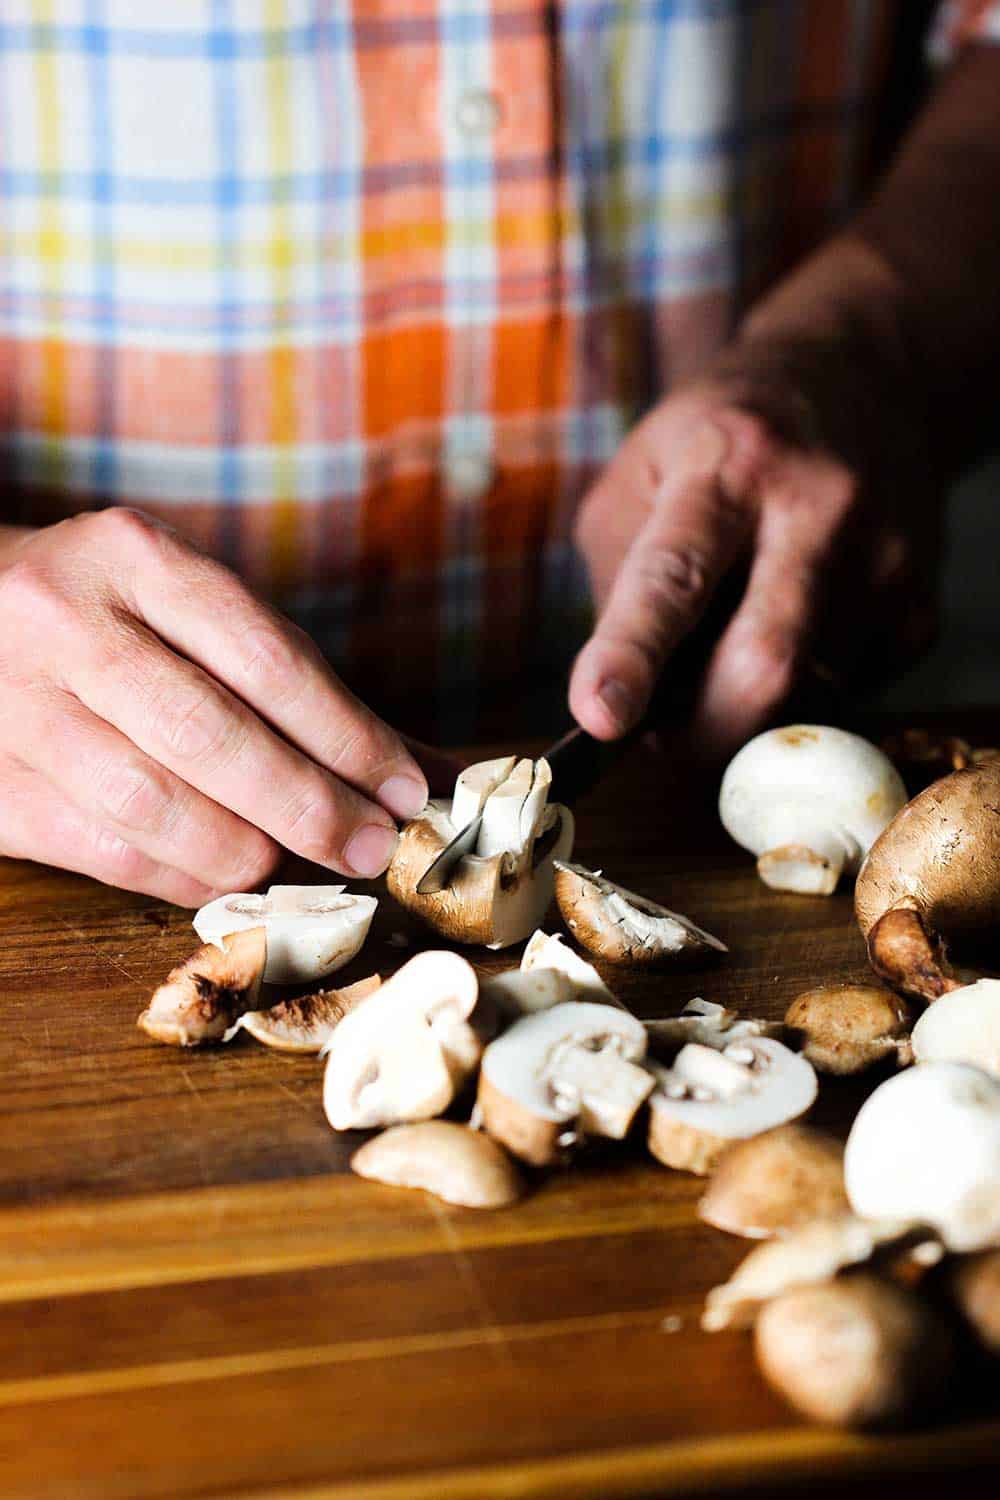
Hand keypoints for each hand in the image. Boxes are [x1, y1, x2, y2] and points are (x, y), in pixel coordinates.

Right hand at [0, 509, 432, 903]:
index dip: (344, 734)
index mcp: (134, 556)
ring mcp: (11, 703)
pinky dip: (181, 876)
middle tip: (367, 846)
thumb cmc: (117, 617)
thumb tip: (428, 775)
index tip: (401, 789)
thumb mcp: (199, 609)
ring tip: (296, 864)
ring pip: (149, 804)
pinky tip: (227, 877)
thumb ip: (302, 683)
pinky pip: (105, 850)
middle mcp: (63, 619)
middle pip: (207, 733)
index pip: (263, 656)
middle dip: (305, 804)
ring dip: (244, 851)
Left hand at [569, 269, 941, 758]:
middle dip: (702, 734)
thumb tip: (626, 707)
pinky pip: (848, 695)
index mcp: (726, 463)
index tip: (601, 717)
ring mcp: (884, 556)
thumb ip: (620, 585)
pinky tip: (796, 626)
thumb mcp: (641, 475)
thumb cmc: (721, 440)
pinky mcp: (921, 601)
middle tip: (665, 739)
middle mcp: (817, 506)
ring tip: (733, 641)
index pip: (672, 575)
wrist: (860, 375)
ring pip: (806, 696)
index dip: (632, 655)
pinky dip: (802, 691)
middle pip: (762, 665)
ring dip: (747, 707)